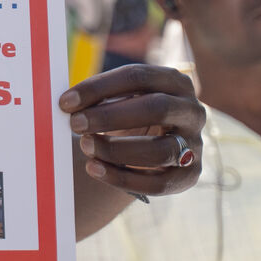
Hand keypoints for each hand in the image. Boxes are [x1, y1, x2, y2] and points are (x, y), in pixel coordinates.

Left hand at [60, 64, 204, 197]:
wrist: (150, 145)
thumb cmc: (127, 114)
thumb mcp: (120, 98)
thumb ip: (99, 97)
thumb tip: (67, 103)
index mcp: (174, 81)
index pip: (137, 76)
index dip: (99, 88)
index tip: (66, 101)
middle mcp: (192, 110)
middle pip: (155, 108)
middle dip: (109, 117)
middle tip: (75, 123)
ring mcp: (195, 144)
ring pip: (159, 150)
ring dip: (116, 150)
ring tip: (85, 146)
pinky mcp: (190, 176)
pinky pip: (158, 183)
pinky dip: (122, 179)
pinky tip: (94, 169)